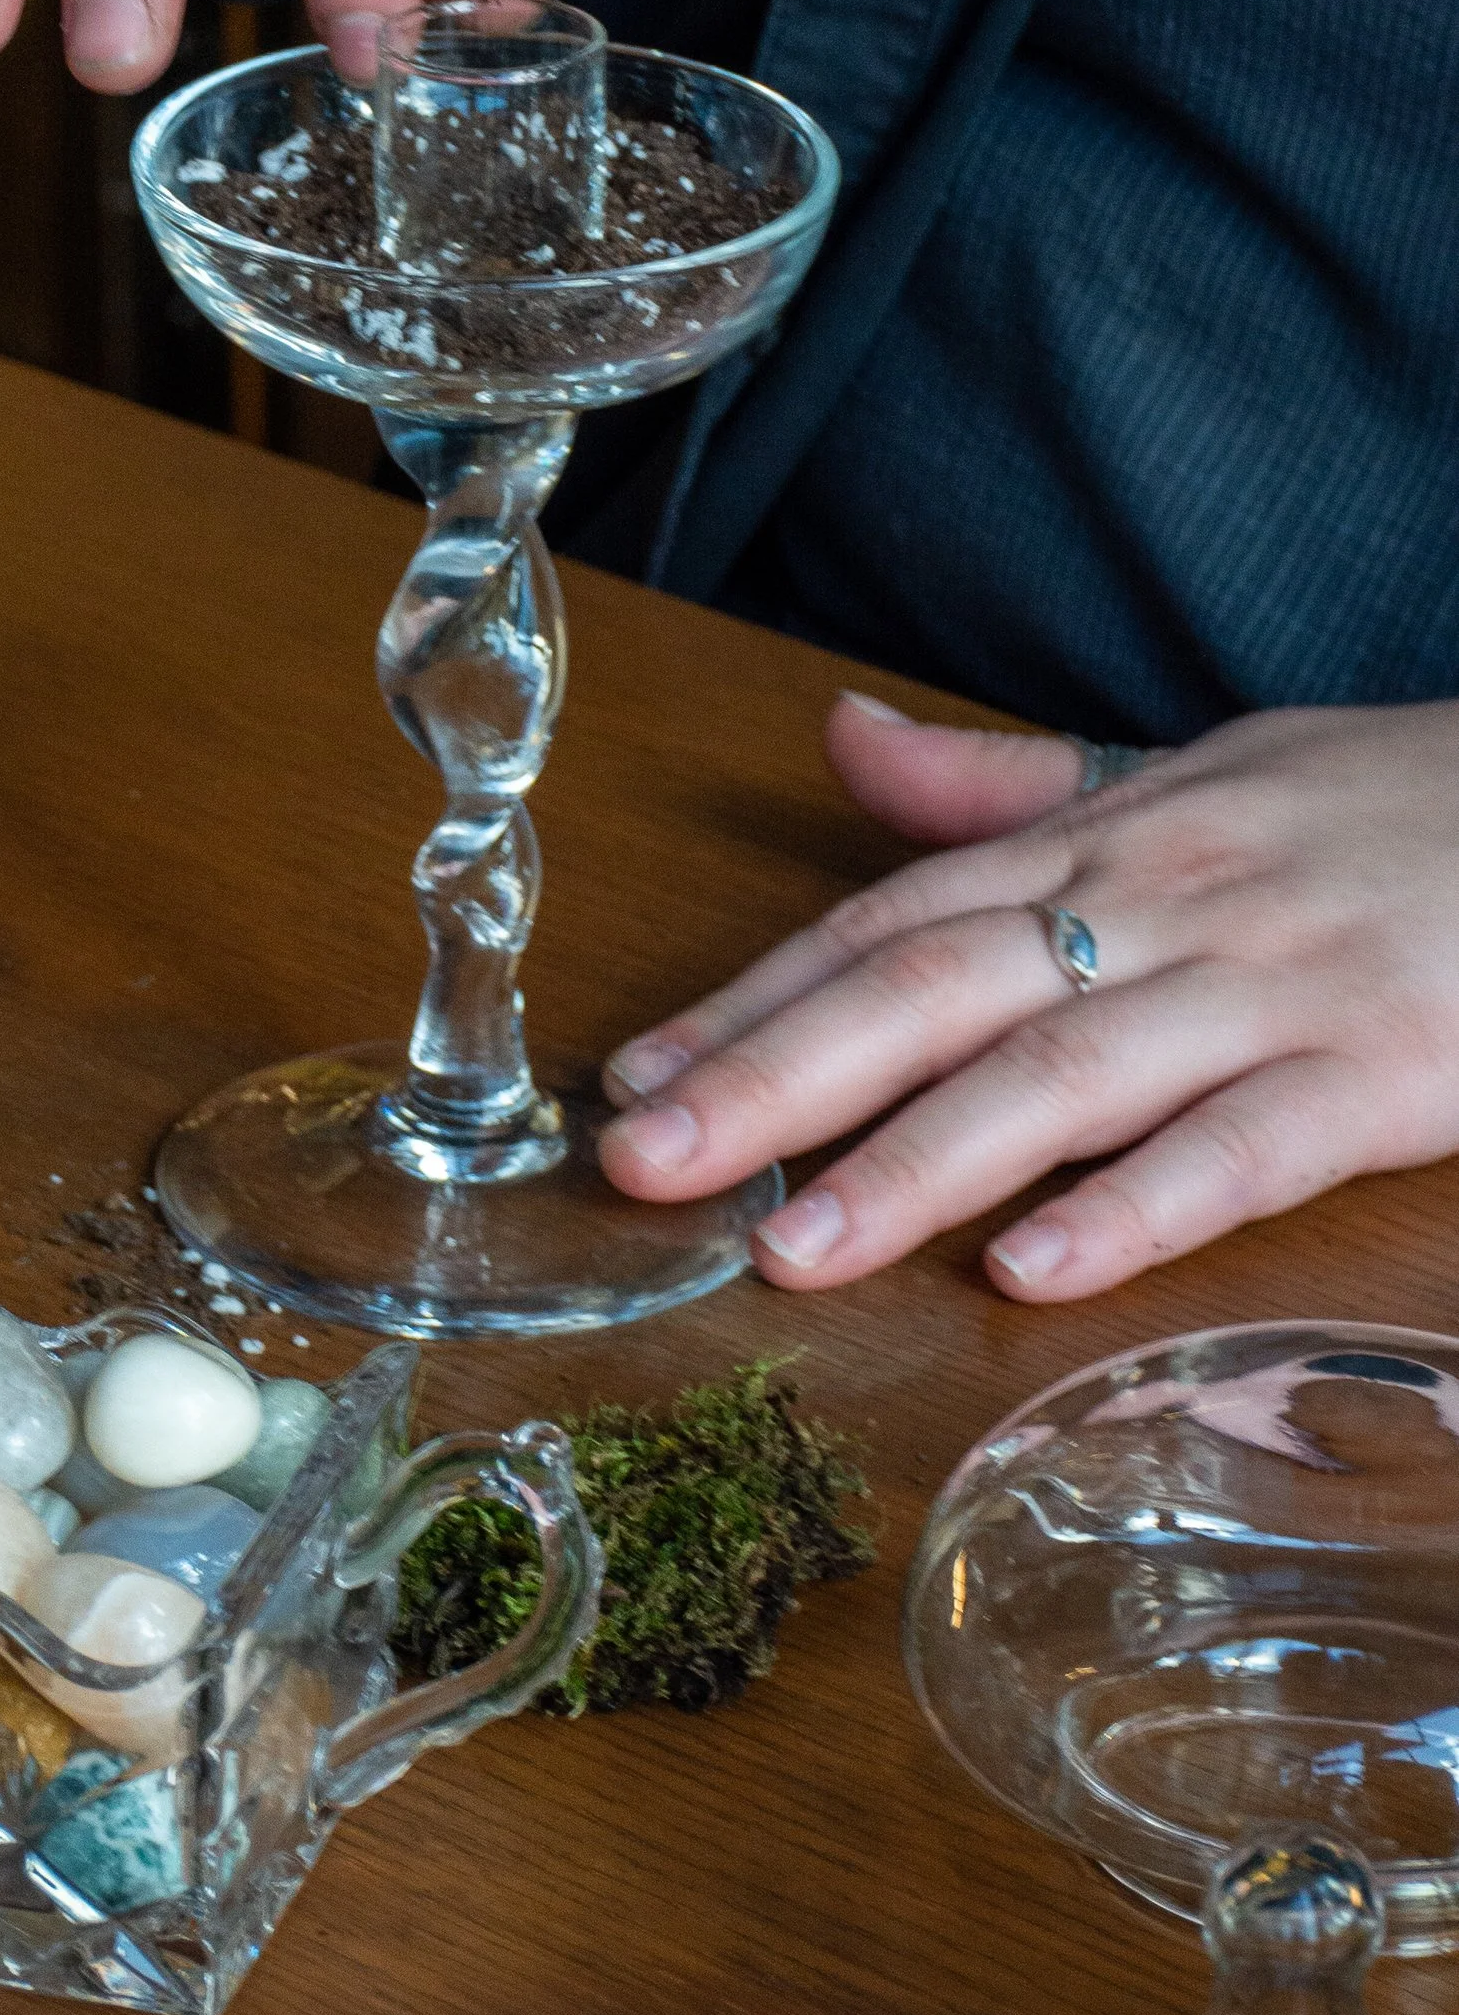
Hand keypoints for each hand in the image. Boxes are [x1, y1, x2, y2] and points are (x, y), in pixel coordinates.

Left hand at [598, 690, 1458, 1297]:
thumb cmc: (1392, 807)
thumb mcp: (1198, 768)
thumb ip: (1014, 786)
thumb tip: (843, 743)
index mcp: (1110, 838)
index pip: (892, 915)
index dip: (756, 995)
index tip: (632, 1076)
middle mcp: (1165, 902)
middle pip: (936, 988)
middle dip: (779, 1079)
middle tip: (644, 1164)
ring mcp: (1271, 989)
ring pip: (1058, 1074)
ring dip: (911, 1164)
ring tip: (786, 1247)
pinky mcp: (1382, 1074)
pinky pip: (1241, 1149)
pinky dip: (1132, 1207)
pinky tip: (1031, 1272)